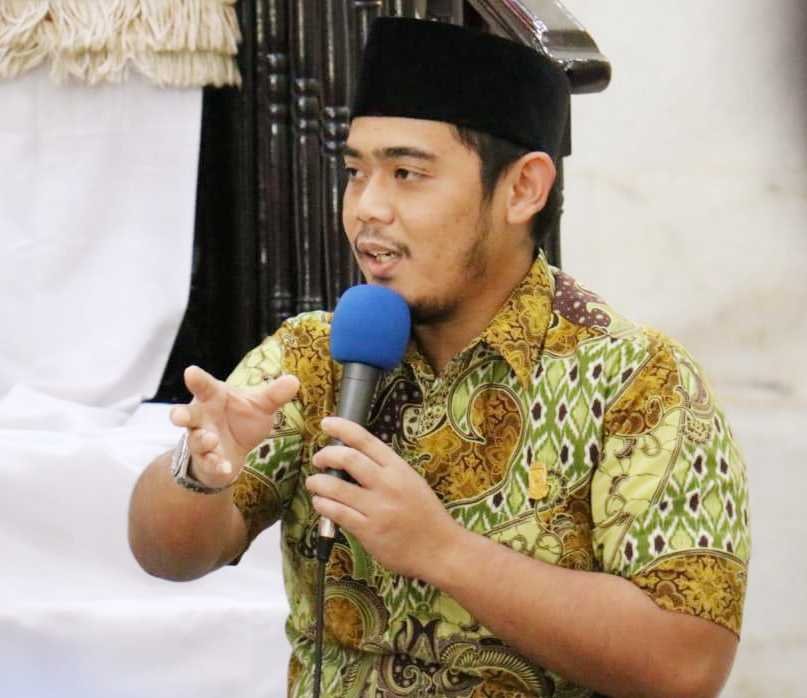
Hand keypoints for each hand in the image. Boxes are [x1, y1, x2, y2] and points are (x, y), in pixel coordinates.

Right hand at [169, 365, 299, 488]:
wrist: (233, 452)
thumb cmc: (241, 420)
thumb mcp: (260, 407)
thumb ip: (274, 395)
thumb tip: (294, 380)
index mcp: (214, 398)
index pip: (204, 386)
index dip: (197, 379)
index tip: (190, 372)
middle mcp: (203, 418)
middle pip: (188, 414)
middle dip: (181, 414)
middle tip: (178, 415)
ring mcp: (201, 441)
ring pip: (195, 440)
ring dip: (202, 440)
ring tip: (211, 440)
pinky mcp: (206, 461)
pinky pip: (208, 463)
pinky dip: (216, 465)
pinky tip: (226, 468)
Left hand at [305, 416, 463, 580]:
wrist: (441, 549)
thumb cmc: (426, 515)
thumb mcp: (412, 482)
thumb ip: (387, 470)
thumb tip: (355, 458)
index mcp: (399, 468)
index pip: (366, 440)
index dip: (342, 428)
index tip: (327, 423)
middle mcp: (387, 484)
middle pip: (347, 458)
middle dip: (325, 455)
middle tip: (318, 459)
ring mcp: (377, 508)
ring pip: (335, 487)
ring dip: (318, 482)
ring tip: (314, 483)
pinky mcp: (368, 531)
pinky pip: (337, 512)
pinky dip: (323, 505)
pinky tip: (321, 503)